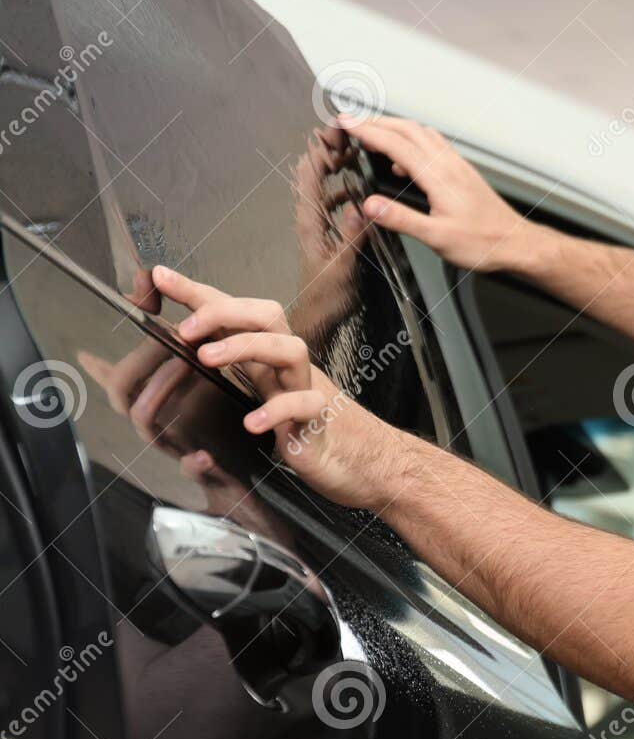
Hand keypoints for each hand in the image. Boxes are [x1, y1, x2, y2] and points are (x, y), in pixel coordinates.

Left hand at [151, 265, 407, 511]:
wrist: (367, 462)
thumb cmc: (311, 428)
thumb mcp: (265, 397)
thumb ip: (234, 378)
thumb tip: (187, 361)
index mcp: (270, 358)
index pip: (236, 313)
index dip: (198, 292)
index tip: (160, 276)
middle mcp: (289, 366)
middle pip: (267, 316)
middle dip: (223, 312)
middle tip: (185, 328)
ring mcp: (308, 388)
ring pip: (288, 349)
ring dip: (245, 346)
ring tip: (208, 358)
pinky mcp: (319, 421)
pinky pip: (303, 404)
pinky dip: (275, 409)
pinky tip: (250, 422)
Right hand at [338, 114, 529, 272]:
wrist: (516, 243)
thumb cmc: (483, 243)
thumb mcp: (437, 238)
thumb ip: (402, 219)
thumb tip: (370, 205)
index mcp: (439, 177)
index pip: (396, 144)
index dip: (368, 131)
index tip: (345, 122)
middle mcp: (449, 165)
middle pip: (408, 130)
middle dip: (377, 122)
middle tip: (352, 122)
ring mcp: (457, 166)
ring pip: (422, 135)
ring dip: (395, 129)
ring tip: (373, 134)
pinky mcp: (463, 172)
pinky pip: (434, 146)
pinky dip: (413, 143)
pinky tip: (405, 162)